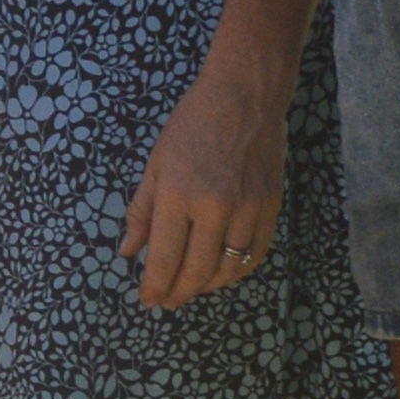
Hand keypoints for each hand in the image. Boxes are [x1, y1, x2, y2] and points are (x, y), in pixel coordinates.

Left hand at [119, 51, 290, 313]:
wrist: (246, 96)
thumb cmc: (193, 125)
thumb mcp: (156, 164)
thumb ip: (142, 211)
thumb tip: (127, 251)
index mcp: (179, 195)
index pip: (165, 258)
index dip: (155, 286)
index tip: (148, 300)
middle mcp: (215, 208)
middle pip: (197, 271)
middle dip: (179, 293)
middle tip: (167, 301)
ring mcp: (248, 209)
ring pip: (229, 269)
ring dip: (208, 286)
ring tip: (192, 287)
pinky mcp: (272, 207)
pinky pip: (255, 254)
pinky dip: (238, 270)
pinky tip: (223, 271)